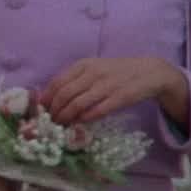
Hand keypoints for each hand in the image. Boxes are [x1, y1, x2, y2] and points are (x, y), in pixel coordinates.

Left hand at [39, 56, 177, 125]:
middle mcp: (93, 73)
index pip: (57, 82)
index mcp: (84, 65)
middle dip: (54, 110)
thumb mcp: (94, 68)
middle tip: (50, 121)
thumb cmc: (117, 71)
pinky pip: (97, 110)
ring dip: (67, 117)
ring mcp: (107, 85)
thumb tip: (53, 96)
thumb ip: (76, 79)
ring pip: (78, 104)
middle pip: (65, 94)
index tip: (41, 109)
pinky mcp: (120, 98)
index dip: (47, 97)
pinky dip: (85, 119)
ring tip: (61, 125)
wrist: (149, 72)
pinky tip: (80, 124)